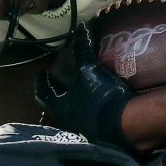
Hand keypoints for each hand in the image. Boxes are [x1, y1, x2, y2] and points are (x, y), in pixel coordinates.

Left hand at [37, 24, 134, 150]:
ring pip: (72, 115)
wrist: (124, 126)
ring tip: (82, 92)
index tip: (42, 73)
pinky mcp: (97, 137)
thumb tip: (81, 29)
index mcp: (58, 106)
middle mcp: (65, 121)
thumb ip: (82, 51)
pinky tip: (99, 106)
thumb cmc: (99, 98)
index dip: (42, 82)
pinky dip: (90, 113)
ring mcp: (80, 132)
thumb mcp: (89, 71)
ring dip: (75, 104)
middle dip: (59, 94)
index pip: (43, 93)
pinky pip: (89, 122)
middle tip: (63, 82)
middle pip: (56, 106)